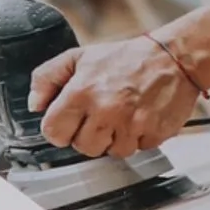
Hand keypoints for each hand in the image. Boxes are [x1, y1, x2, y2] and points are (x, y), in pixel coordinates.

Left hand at [31, 30, 200, 156]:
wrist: (174, 57)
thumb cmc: (127, 57)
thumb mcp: (81, 57)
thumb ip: (48, 77)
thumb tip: (35, 105)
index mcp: (82, 92)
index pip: (54, 132)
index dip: (59, 129)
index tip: (69, 122)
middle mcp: (106, 111)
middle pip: (82, 147)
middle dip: (88, 134)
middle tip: (99, 116)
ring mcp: (131, 125)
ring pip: (109, 153)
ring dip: (112, 139)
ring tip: (120, 116)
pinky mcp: (153, 134)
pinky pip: (136, 150)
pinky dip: (136, 138)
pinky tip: (138, 118)